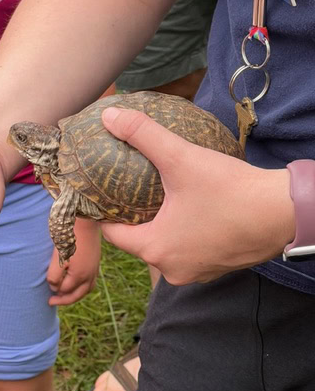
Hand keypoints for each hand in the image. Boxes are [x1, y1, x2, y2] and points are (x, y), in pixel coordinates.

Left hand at [47, 219, 99, 304]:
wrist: (85, 220)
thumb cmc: (68, 238)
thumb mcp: (57, 258)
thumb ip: (54, 276)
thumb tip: (55, 287)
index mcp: (80, 275)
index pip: (65, 290)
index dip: (54, 289)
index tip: (46, 285)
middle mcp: (90, 275)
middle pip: (76, 295)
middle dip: (63, 299)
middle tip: (50, 302)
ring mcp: (95, 270)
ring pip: (86, 290)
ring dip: (74, 295)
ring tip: (64, 296)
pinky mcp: (96, 263)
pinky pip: (91, 283)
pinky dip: (83, 288)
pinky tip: (76, 284)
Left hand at [100, 108, 295, 284]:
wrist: (283, 212)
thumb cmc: (230, 190)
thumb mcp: (180, 158)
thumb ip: (143, 135)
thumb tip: (110, 117)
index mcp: (155, 250)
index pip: (114, 235)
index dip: (108, 213)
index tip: (109, 195)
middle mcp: (172, 270)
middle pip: (140, 241)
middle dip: (138, 218)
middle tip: (137, 191)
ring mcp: (197, 273)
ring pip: (167, 247)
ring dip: (165, 227)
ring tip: (166, 199)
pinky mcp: (218, 269)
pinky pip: (191, 251)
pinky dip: (188, 234)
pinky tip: (194, 212)